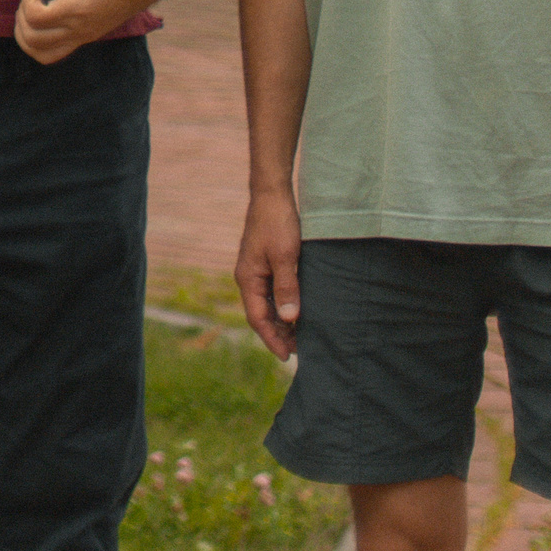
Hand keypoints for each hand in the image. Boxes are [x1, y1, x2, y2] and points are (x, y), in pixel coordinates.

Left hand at [10, 0, 175, 63]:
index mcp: (80, 8)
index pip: (34, 18)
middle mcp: (82, 29)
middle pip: (32, 41)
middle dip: (22, 15)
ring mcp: (87, 36)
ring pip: (42, 54)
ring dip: (28, 34)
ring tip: (34, 8)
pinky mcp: (90, 36)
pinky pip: (57, 51)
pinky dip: (41, 40)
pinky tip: (48, 14)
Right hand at [237, 188, 303, 357]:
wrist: (273, 194)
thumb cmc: (278, 223)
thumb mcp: (285, 256)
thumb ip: (287, 288)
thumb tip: (288, 319)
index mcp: (248, 278)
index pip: (257, 318)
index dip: (272, 339)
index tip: (287, 357)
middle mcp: (248, 277)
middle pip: (261, 314)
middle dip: (278, 334)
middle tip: (301, 351)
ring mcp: (256, 270)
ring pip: (267, 304)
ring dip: (281, 321)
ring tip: (302, 336)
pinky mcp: (266, 263)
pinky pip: (272, 292)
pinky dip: (283, 305)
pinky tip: (297, 310)